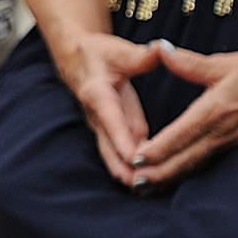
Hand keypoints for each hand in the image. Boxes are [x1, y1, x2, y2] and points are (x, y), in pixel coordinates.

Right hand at [51, 31, 160, 185]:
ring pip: (114, 154)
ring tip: (147, 189)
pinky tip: (148, 181)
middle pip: (108, 147)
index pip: (111, 120)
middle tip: (140, 186)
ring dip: (128, 172)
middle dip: (123, 168)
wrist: (75, 58)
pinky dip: (132, 166)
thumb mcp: (119, 50)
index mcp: (98, 94)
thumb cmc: (98, 53)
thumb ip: (142, 56)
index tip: (135, 157)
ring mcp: (103, 126)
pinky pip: (121, 152)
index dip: (122, 140)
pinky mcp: (111, 132)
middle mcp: (97, 116)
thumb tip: (162, 48)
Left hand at [131, 40, 237, 186]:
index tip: (136, 158)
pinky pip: (204, 160)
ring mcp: (227, 140)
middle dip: (158, 172)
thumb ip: (189, 62)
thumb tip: (161, 49)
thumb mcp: (224, 63)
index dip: (158, 148)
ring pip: (194, 163)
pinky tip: (171, 176)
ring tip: (145, 186)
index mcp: (215, 110)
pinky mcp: (232, 143)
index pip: (181, 134)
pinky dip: (185, 170)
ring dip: (169, 175)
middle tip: (132, 183)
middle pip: (185, 157)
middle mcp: (221, 131)